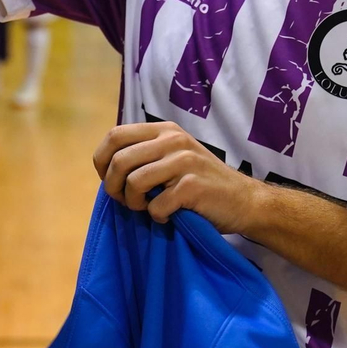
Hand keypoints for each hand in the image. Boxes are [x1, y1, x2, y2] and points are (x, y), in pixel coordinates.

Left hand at [93, 121, 263, 234]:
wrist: (244, 200)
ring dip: (135, 204)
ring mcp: (184, 161)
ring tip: (148, 208)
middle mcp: (173, 140)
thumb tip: (106, 166)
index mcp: (164, 130)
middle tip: (127, 201)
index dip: (102, 160)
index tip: (109, 179)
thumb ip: (145, 153)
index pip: (115, 134)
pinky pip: (156, 205)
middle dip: (113, 187)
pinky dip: (158, 216)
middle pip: (119, 160)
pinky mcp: (193, 186)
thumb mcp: (173, 156)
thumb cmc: (201, 182)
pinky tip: (169, 216)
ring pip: (134, 183)